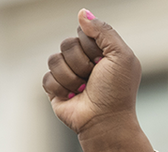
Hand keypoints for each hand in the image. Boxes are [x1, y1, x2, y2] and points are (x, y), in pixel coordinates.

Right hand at [42, 8, 139, 133]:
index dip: (92, 46)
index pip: (83, 32)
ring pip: (54, 60)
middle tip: (94, 78)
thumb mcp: (121, 56)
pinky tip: (73, 97)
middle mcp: (84, 61)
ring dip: (72, 77)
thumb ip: (104, 31)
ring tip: (84, 89)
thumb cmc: (118, 91)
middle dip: (81, 63)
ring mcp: (69, 74)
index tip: (104, 62)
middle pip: (67, 44)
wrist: (106, 122)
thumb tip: (82, 13)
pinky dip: (61, 88)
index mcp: (100, 51)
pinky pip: (47, 78)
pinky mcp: (55, 89)